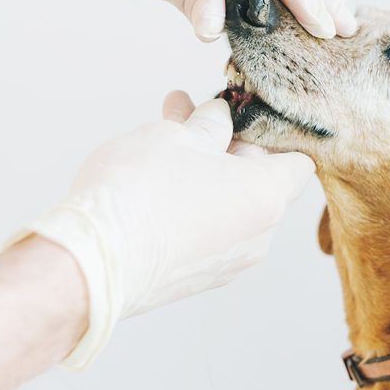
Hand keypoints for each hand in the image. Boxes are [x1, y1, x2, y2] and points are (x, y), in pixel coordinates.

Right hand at [6, 91, 314, 369]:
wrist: (91, 262)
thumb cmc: (140, 191)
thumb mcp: (177, 137)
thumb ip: (207, 125)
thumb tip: (218, 118)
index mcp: (268, 195)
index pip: (299, 161)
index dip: (276, 133)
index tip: (247, 113)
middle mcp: (259, 235)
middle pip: (260, 180)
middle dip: (229, 143)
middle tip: (195, 113)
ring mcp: (229, 261)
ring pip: (229, 203)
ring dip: (205, 168)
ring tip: (166, 131)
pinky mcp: (197, 276)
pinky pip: (208, 229)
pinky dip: (193, 200)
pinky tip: (157, 173)